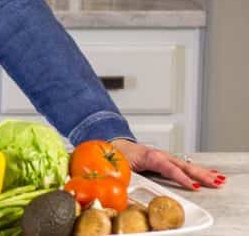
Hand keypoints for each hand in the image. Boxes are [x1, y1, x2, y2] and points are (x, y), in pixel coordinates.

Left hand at [111, 139, 225, 190]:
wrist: (116, 146)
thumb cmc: (119, 156)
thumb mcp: (121, 167)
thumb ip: (127, 178)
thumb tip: (129, 190)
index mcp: (150, 157)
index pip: (169, 168)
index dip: (181, 177)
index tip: (194, 186)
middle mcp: (160, 155)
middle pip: (183, 166)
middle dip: (200, 175)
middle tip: (215, 183)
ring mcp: (165, 157)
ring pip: (186, 165)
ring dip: (203, 172)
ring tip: (219, 179)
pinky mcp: (166, 160)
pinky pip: (184, 165)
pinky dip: (198, 169)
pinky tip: (210, 174)